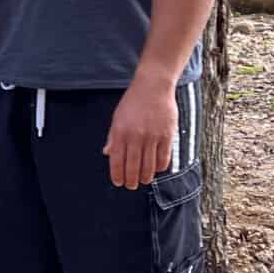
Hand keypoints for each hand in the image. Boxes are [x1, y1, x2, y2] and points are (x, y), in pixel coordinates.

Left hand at [104, 74, 178, 189]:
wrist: (153, 86)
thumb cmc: (133, 102)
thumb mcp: (117, 118)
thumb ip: (113, 137)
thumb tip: (107, 154)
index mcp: (120, 132)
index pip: (117, 160)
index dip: (117, 175)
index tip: (118, 183)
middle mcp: (135, 136)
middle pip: (133, 166)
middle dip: (131, 180)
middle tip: (131, 186)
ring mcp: (152, 136)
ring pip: (149, 165)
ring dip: (145, 177)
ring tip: (143, 180)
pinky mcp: (167, 135)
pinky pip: (163, 158)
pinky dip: (160, 167)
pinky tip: (156, 169)